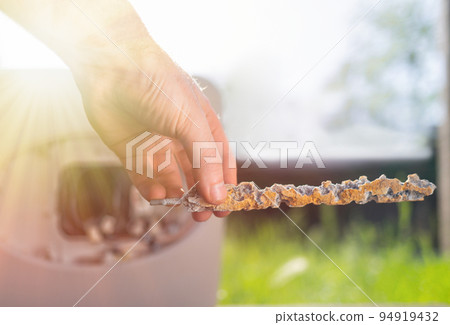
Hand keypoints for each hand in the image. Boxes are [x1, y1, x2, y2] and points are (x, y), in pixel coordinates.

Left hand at [70, 45, 236, 220]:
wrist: (111, 69)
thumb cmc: (159, 86)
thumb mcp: (191, 122)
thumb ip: (205, 160)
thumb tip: (219, 195)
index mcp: (201, 125)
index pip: (219, 159)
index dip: (225, 182)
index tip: (227, 205)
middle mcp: (180, 137)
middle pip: (196, 173)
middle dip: (201, 194)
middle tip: (203, 213)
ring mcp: (156, 145)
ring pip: (172, 179)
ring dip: (178, 195)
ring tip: (181, 205)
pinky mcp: (131, 152)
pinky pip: (144, 178)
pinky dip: (152, 190)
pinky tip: (159, 194)